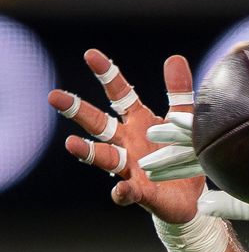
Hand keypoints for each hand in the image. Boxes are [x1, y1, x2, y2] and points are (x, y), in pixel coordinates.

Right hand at [48, 50, 205, 222]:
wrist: (190, 197)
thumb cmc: (180, 155)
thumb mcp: (182, 119)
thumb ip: (178, 92)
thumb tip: (174, 58)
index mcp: (138, 122)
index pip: (119, 94)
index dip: (106, 74)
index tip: (91, 54)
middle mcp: (128, 144)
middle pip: (99, 124)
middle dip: (77, 110)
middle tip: (54, 96)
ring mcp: (131, 170)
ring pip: (104, 158)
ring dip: (87, 151)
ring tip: (71, 143)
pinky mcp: (143, 194)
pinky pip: (129, 193)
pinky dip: (122, 192)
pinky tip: (119, 189)